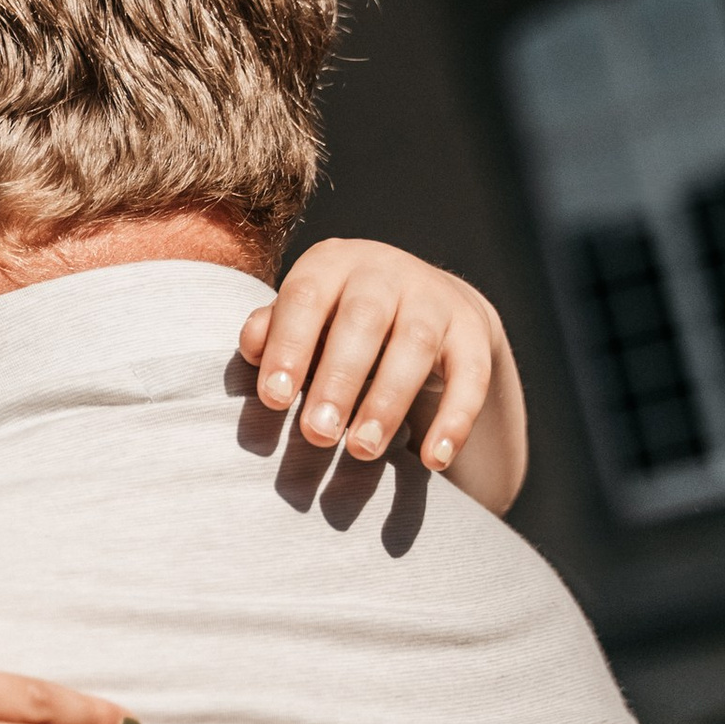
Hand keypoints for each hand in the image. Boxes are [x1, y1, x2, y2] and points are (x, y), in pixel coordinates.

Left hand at [241, 241, 528, 511]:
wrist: (420, 301)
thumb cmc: (335, 321)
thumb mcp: (302, 317)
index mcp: (332, 264)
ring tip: (361, 451)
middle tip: (317, 434)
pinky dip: (455, 418)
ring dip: (387, 401)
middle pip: (362, 320)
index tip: (275, 399)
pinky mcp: (472, 332)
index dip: (290, 346)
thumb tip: (252, 347)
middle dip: (338, 380)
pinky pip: (470, 375)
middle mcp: (385, 271)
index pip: (306, 297)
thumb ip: (273, 330)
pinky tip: (436, 459)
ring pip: (415, 345)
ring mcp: (434, 298)